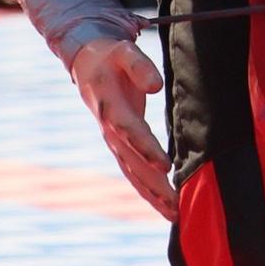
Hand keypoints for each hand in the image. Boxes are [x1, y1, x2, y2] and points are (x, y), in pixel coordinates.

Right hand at [70, 37, 172, 216]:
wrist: (88, 65)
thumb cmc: (112, 57)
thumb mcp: (125, 52)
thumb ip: (140, 67)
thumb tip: (156, 86)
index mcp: (111, 106)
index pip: (130, 131)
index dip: (147, 148)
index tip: (166, 166)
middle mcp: (110, 130)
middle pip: (133, 162)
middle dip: (154, 184)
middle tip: (176, 203)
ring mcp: (113, 142)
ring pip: (133, 173)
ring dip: (153, 195)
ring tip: (175, 213)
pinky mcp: (119, 147)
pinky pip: (133, 173)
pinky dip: (148, 191)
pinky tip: (164, 206)